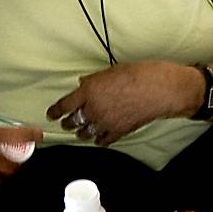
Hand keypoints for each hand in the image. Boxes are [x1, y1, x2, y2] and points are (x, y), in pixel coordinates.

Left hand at [46, 61, 199, 144]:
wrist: (161, 90)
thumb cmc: (139, 74)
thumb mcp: (112, 70)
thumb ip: (95, 80)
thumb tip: (84, 84)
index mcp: (89, 91)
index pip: (65, 105)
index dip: (55, 111)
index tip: (51, 114)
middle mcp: (94, 109)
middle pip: (73, 121)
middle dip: (68, 122)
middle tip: (66, 122)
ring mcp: (106, 123)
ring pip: (86, 133)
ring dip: (82, 132)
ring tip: (81, 131)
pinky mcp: (119, 132)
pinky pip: (103, 140)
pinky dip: (99, 140)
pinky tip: (98, 138)